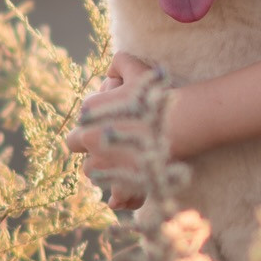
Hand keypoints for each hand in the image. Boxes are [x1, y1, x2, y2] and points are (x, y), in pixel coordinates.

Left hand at [67, 54, 160, 209]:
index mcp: (89, 117)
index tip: (105, 128)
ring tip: (122, 165)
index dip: (90, 128)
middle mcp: (91, 142)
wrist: (183, 122)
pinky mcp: (123, 186)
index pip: (76, 128)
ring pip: (92, 174)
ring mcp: (106, 167)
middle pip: (78, 151)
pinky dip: (119, 198)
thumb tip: (110, 70)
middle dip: (91, 150)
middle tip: (109, 148)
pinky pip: (114, 199)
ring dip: (104, 170)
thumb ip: (120, 62)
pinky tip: (124, 197)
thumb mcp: (138, 69)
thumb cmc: (158, 96)